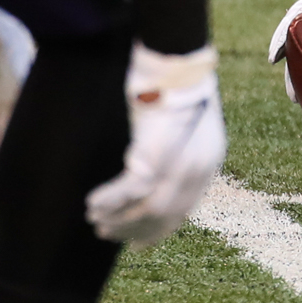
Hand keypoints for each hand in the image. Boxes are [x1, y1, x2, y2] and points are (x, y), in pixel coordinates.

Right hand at [85, 43, 225, 248]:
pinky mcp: (157, 157)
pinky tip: (93, 204)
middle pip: (165, 215)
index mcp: (208, 160)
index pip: (184, 209)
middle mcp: (198, 168)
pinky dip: (109, 200)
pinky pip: (129, 191)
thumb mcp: (180, 123)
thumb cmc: (173, 83)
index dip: (159, 229)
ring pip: (146, 209)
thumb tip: (147, 173)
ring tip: (96, 221)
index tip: (138, 243)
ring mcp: (180, 165)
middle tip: (108, 234)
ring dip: (118, 219)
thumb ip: (173, 151)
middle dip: (134, 229)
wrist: (176, 59)